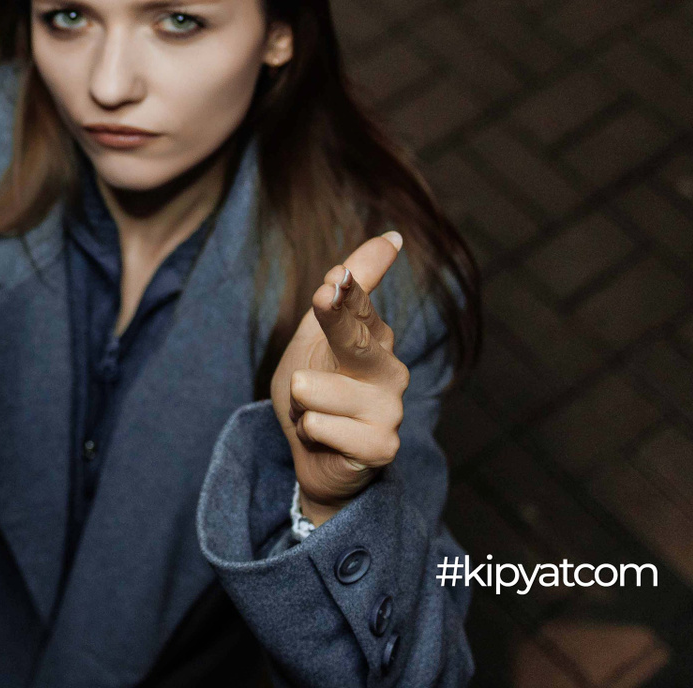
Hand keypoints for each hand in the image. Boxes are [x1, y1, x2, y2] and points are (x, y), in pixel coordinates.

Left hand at [270, 231, 410, 526]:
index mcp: (372, 337)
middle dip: (336, 315)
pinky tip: (324, 436)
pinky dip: (309, 430)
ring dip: (298, 402)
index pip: (359, 303)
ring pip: (313, 389)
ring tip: (312, 412)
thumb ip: (346, 289)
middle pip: (354, 336)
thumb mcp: (316, 335)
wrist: (315, 457)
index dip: (349, 286)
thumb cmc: (315, 390)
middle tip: (324, 292)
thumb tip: (394, 235)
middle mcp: (389, 369)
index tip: (339, 272)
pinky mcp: (383, 446)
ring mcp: (390, 408)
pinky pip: (320, 426)